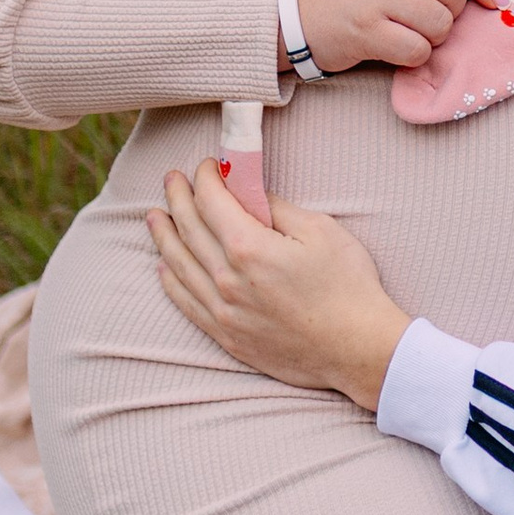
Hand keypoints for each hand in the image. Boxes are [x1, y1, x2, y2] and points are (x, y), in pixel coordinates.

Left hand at [150, 162, 410, 410]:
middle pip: (190, 230)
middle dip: (178, 199)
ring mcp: (224, 312)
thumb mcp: (320, 231)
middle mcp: (227, 280)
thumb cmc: (348, 286)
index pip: (211, 202)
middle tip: (172, 180)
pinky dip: (171, 281)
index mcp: (249, 248)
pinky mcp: (227, 337)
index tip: (207, 165)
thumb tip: (250, 195)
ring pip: (180, 266)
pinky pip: (187, 304)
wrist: (358, 349)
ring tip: (155, 217)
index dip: (205, 178)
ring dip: (164, 237)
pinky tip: (165, 266)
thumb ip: (277, 208)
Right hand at [293, 0, 496, 74]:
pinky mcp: (365, 30)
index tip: (494, 0)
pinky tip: (395, 47)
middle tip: (430, 18)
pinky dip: (415, 55)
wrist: (290, 11)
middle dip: (452, 11)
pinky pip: (418, 49)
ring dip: (433, 37)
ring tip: (408, 32)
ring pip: (440, 22)